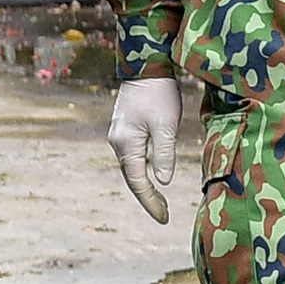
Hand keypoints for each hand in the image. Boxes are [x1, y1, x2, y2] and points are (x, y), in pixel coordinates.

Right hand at [108, 76, 179, 223]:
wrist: (146, 65)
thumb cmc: (159, 93)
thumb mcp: (166, 125)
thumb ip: (164, 154)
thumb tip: (163, 181)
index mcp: (126, 144)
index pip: (138, 182)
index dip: (151, 202)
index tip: (163, 218)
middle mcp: (117, 142)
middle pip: (131, 178)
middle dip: (147, 198)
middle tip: (164, 214)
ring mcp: (118, 135)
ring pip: (131, 168)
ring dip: (144, 185)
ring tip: (160, 200)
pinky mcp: (124, 129)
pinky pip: (132, 157)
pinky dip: (142, 171)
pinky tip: (153, 175)